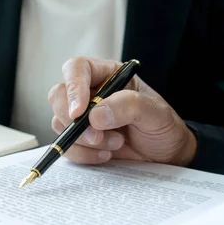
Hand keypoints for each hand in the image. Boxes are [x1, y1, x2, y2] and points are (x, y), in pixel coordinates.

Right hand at [48, 57, 196, 165]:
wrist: (165, 156)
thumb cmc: (162, 127)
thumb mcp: (156, 113)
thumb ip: (129, 106)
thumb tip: (95, 115)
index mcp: (107, 75)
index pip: (78, 68)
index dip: (73, 87)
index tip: (79, 112)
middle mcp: (89, 93)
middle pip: (58, 95)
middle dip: (74, 120)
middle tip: (97, 136)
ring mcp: (81, 117)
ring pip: (59, 123)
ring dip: (85, 140)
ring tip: (116, 144)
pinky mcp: (78, 139)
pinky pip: (66, 145)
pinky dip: (83, 155)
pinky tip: (106, 154)